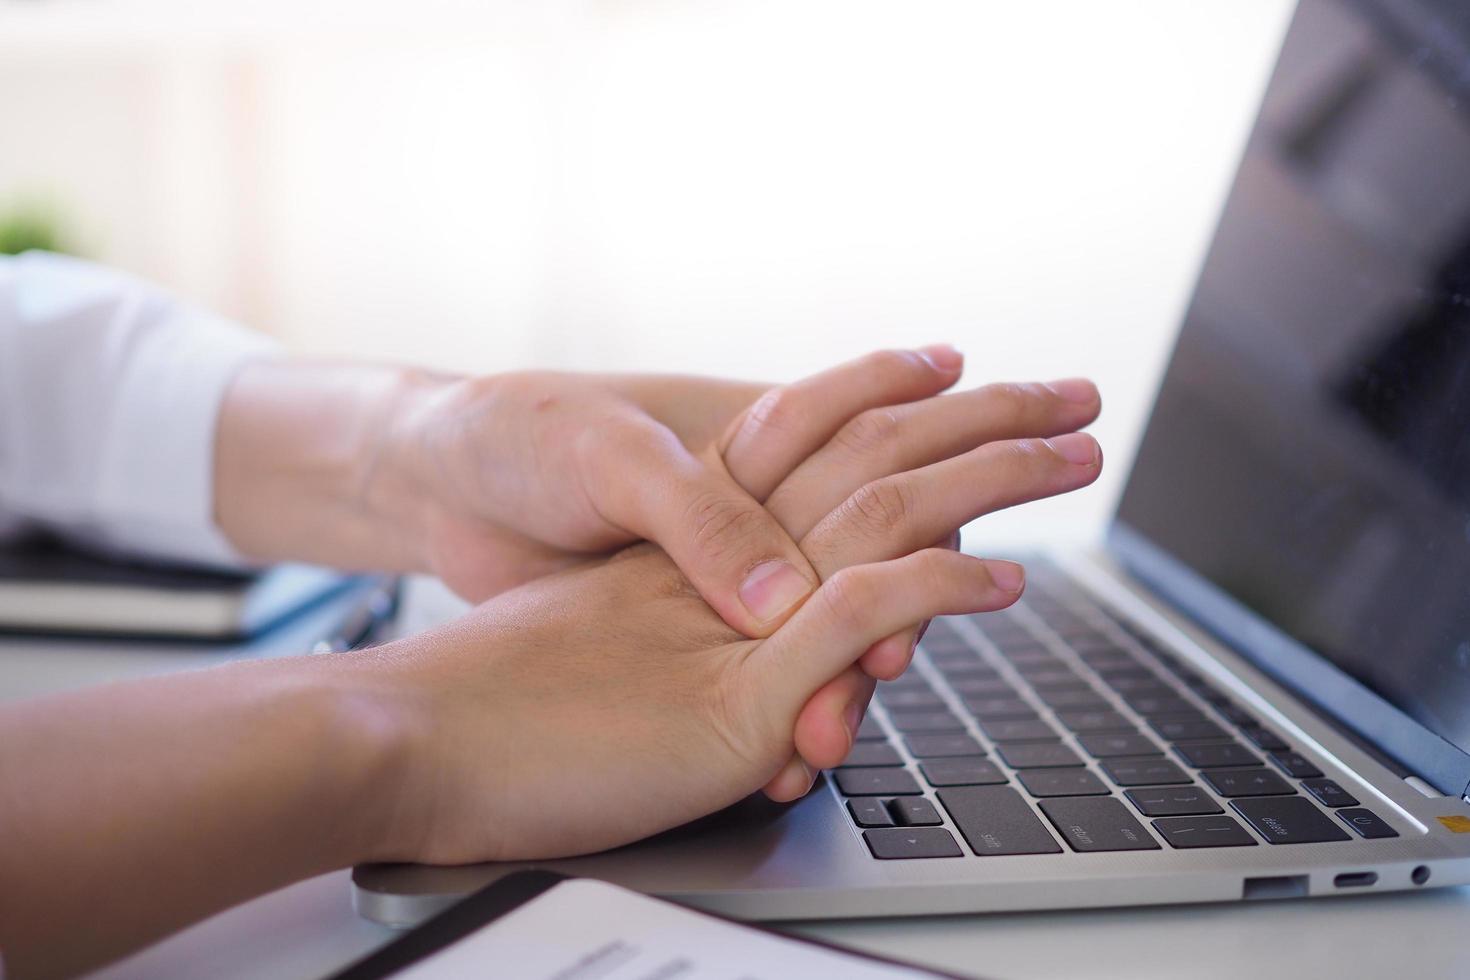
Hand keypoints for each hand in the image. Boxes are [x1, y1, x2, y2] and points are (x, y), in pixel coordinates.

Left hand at [353, 403, 1100, 862]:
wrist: (426, 491)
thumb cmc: (514, 440)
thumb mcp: (607, 460)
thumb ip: (701, 520)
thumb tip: (786, 601)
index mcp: (752, 430)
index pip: (890, 434)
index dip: (979, 426)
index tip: (1057, 422)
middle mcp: (758, 501)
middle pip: (895, 515)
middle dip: (987, 501)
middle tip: (1069, 490)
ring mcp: (730, 569)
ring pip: (839, 617)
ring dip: (872, 663)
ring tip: (856, 725)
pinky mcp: (687, 630)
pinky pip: (769, 674)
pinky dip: (798, 709)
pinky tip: (809, 747)